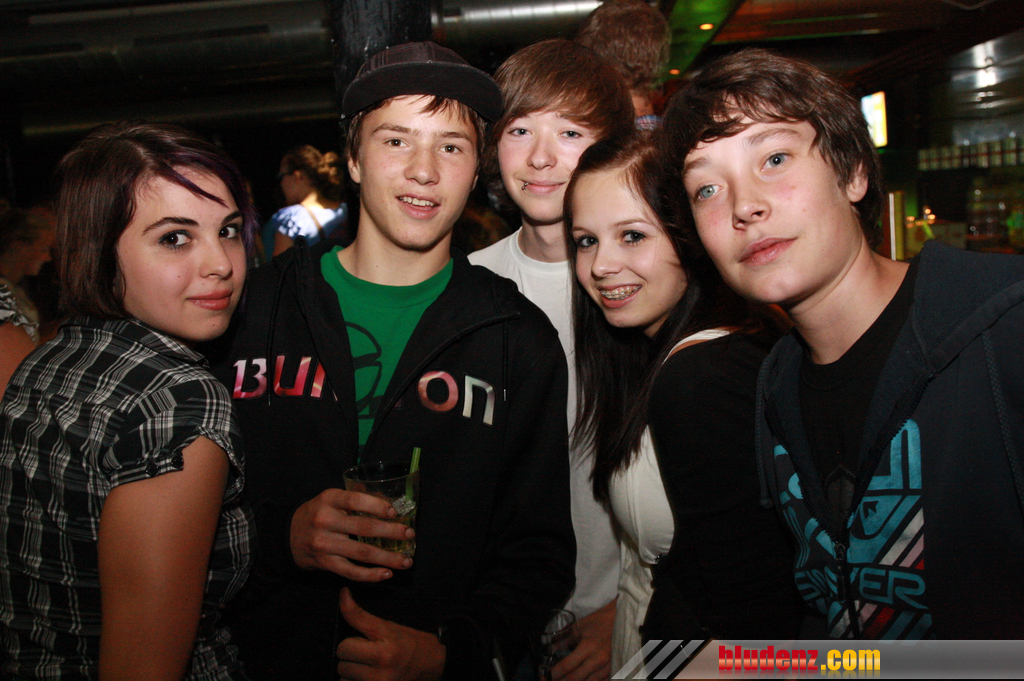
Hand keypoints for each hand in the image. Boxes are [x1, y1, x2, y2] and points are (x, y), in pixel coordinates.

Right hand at [290, 488, 414, 580]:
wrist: (288, 535)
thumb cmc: (317, 513)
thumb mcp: (331, 499)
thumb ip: (355, 500)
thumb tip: (389, 504)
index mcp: (328, 499)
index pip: (355, 500)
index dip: (376, 506)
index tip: (394, 512)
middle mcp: (325, 521)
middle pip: (364, 528)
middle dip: (391, 533)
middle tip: (409, 535)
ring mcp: (324, 544)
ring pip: (362, 553)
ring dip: (387, 558)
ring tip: (406, 561)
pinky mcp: (325, 563)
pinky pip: (351, 571)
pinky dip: (370, 575)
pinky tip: (386, 573)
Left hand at [336, 587, 445, 680]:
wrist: (432, 664)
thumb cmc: (409, 643)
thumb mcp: (387, 626)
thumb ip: (359, 615)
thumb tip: (343, 594)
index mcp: (384, 652)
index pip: (344, 647)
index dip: (351, 641)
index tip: (360, 640)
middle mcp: (381, 673)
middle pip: (342, 665)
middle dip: (351, 657)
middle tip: (367, 654)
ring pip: (343, 679)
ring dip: (352, 673)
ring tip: (369, 667)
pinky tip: (369, 676)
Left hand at [552, 599, 614, 680]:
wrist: (620, 619)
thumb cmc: (599, 621)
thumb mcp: (579, 627)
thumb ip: (564, 639)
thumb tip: (551, 650)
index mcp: (588, 646)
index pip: (567, 666)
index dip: (554, 673)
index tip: (546, 676)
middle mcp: (598, 659)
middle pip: (575, 678)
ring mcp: (608, 666)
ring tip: (565, 680)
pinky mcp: (614, 669)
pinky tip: (582, 679)